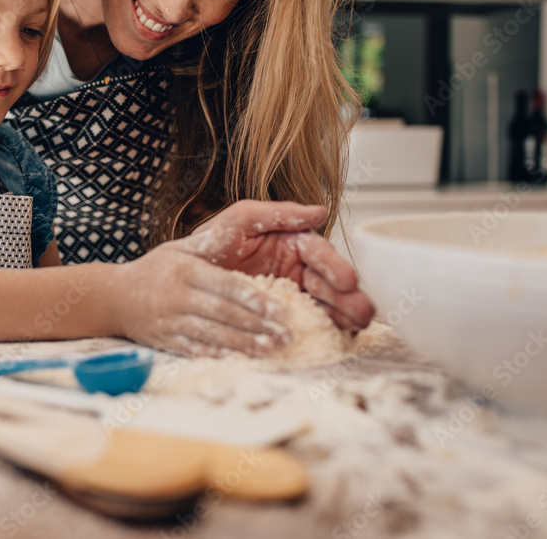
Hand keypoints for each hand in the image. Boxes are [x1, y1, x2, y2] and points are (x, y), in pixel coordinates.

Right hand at [111, 239, 293, 358]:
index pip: (226, 286)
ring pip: (212, 334)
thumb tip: (243, 228)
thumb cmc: (154, 269)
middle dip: (257, 326)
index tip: (282, 310)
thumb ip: (210, 244)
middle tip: (286, 335)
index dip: (256, 300)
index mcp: (185, 270)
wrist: (112, 297)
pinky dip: (217, 355)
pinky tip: (239, 360)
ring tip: (271, 349)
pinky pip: (194, 349)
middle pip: (223, 313)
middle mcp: (177, 296)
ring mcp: (169, 321)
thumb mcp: (179, 248)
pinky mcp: (164, 340)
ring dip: (243, 344)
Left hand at [184, 200, 374, 330]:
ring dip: (342, 314)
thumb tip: (319, 210)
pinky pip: (304, 321)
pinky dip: (322, 328)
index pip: (319, 253)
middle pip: (328, 282)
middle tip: (363, 311)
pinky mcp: (279, 314)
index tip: (347, 280)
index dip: (335, 266)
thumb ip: (278, 212)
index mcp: (290, 242)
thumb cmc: (211, 242)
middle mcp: (295, 267)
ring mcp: (289, 292)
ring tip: (357, 326)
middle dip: (347, 296)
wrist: (184, 275)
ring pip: (323, 303)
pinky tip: (336, 336)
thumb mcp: (240, 219)